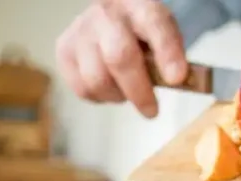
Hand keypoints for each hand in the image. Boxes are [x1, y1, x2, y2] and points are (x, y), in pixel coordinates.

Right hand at [55, 0, 187, 117]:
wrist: (109, 18)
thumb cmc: (140, 33)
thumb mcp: (163, 36)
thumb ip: (172, 57)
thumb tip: (175, 81)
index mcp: (139, 6)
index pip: (155, 25)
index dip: (167, 53)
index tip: (176, 78)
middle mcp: (106, 14)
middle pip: (119, 56)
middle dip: (138, 90)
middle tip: (151, 111)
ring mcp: (81, 31)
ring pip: (96, 79)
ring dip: (116, 95)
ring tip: (126, 91)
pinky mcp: (64, 50)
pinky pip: (81, 88)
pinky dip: (99, 97)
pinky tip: (108, 87)